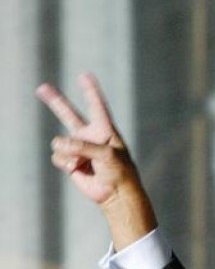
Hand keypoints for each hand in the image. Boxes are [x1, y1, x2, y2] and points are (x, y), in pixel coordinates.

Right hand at [36, 73, 156, 248]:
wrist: (115, 193)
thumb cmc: (119, 171)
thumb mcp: (106, 155)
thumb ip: (83, 146)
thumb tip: (59, 143)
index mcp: (105, 129)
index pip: (96, 105)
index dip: (90, 90)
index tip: (85, 75)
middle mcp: (90, 136)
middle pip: (69, 114)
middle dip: (55, 101)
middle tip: (42, 87)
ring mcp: (78, 148)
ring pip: (60, 143)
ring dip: (68, 153)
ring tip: (82, 162)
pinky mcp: (70, 161)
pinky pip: (58, 156)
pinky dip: (65, 163)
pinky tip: (77, 169)